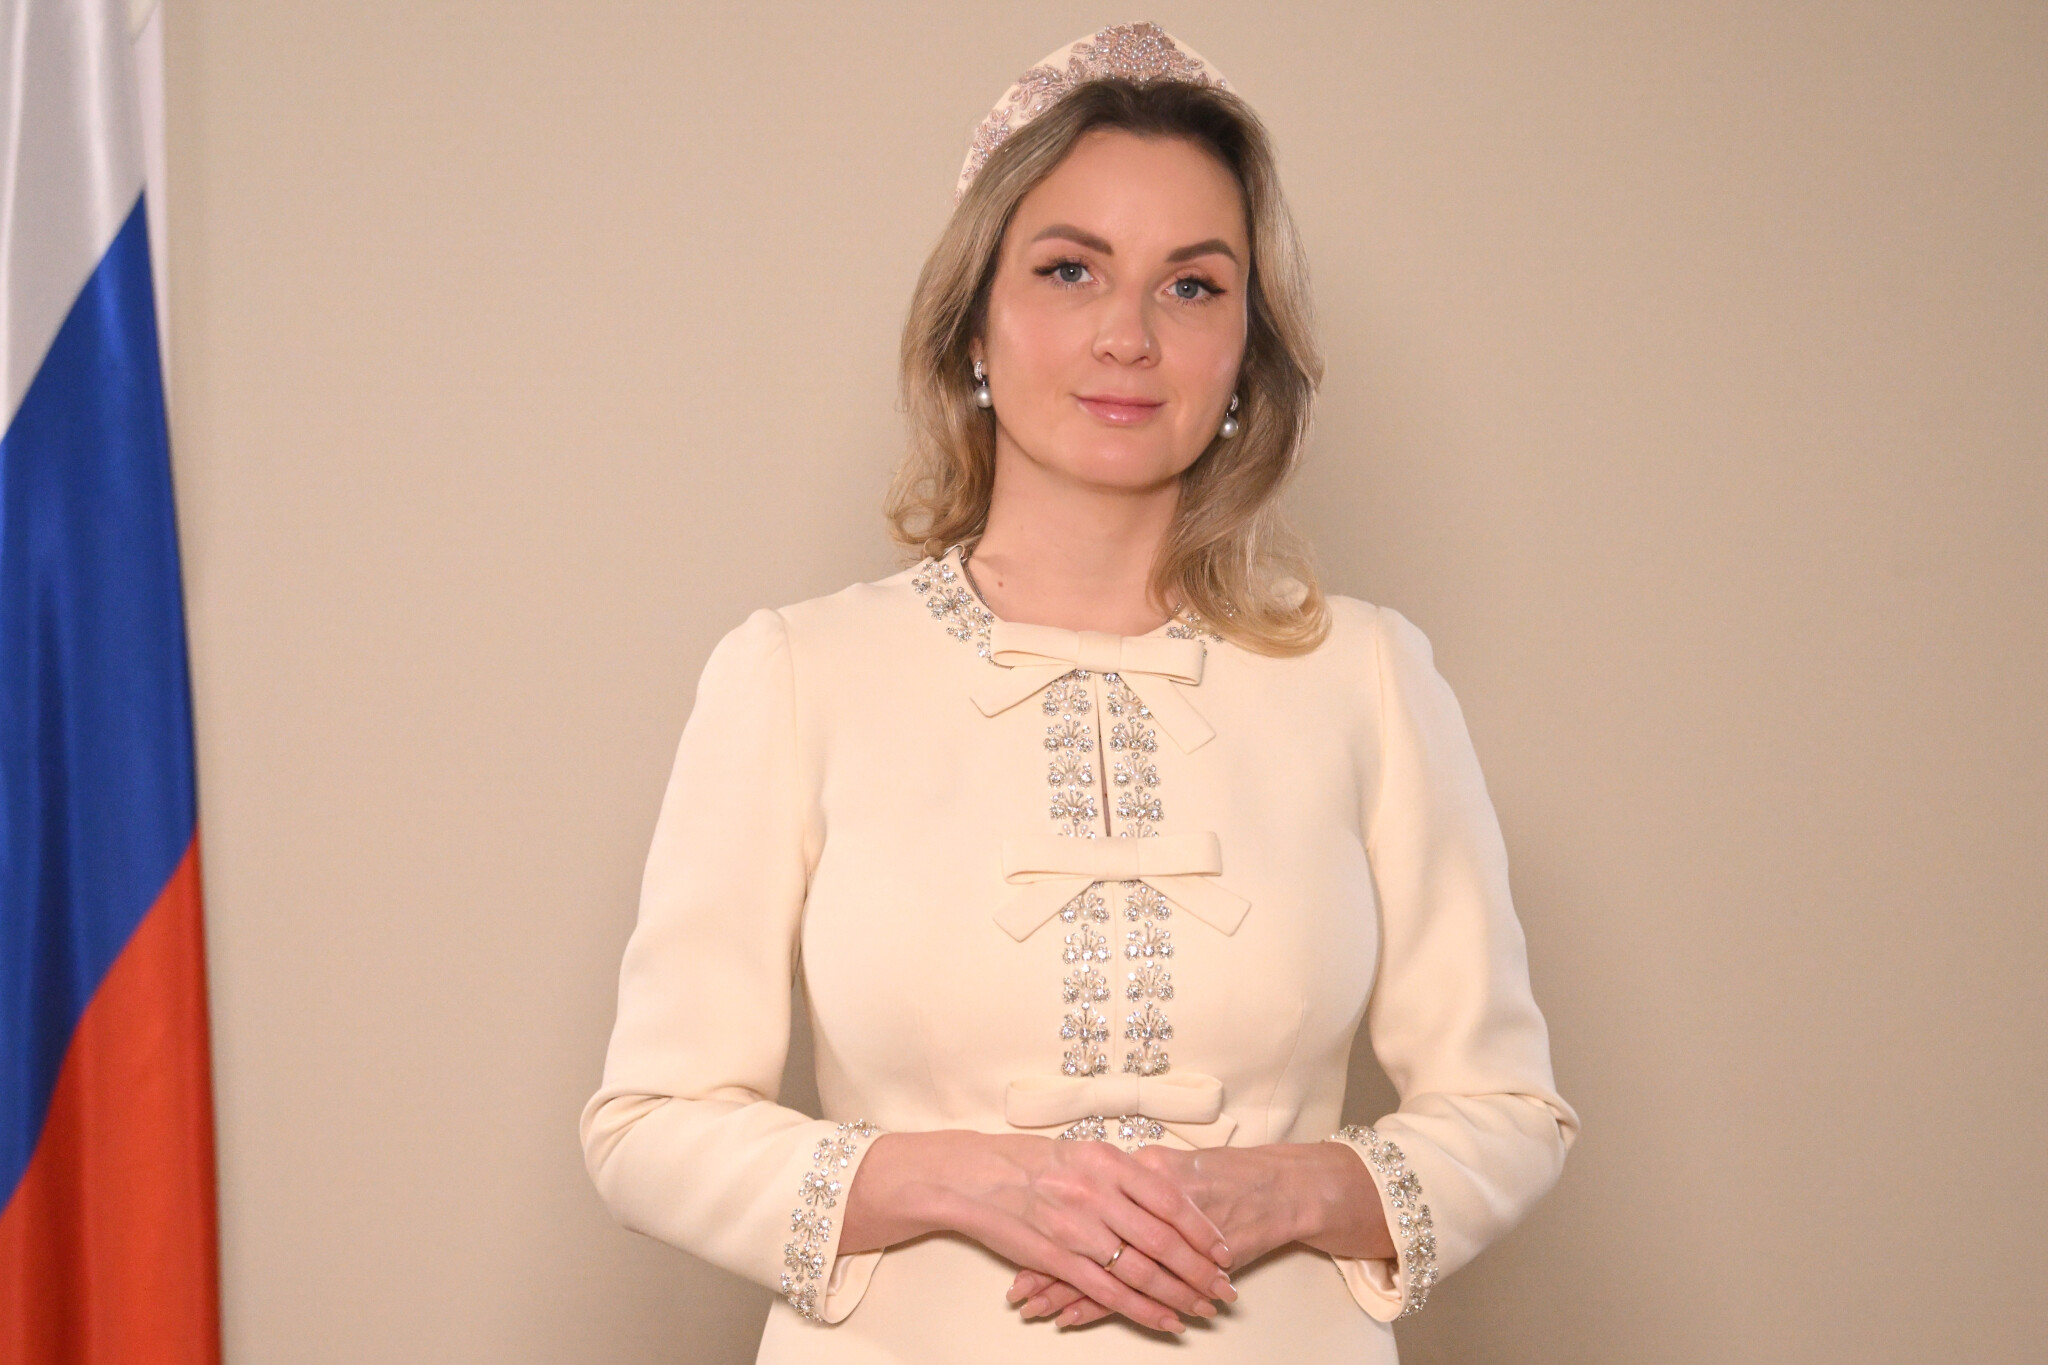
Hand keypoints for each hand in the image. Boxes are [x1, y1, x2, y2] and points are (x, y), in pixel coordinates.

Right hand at [839, 1130, 1234, 1333]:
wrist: (978, 1176)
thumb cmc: (1034, 1162)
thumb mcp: (1085, 1151)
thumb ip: (1126, 1174)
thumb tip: (1170, 1191)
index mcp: (1109, 1162)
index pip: (1169, 1199)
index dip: (1200, 1229)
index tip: (1223, 1249)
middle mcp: (1097, 1194)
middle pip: (1163, 1240)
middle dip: (1200, 1270)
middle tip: (1225, 1288)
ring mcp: (1078, 1229)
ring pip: (1142, 1270)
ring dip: (1179, 1294)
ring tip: (1204, 1309)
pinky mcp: (1059, 1259)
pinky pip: (1110, 1292)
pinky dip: (1143, 1310)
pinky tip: (1166, 1320)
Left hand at [1005, 1141, 1391, 1325]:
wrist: (1275, 1184)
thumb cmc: (1219, 1174)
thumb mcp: (1166, 1165)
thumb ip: (1129, 1178)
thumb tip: (1087, 1184)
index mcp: (1136, 1169)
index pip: (1079, 1208)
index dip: (1046, 1230)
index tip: (1016, 1251)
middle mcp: (1142, 1200)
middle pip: (1082, 1240)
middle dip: (1048, 1270)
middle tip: (1019, 1295)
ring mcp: (1162, 1236)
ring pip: (1102, 1269)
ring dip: (1066, 1294)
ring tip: (1036, 1311)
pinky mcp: (1178, 1265)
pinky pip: (1133, 1289)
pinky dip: (1100, 1306)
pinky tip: (1074, 1319)